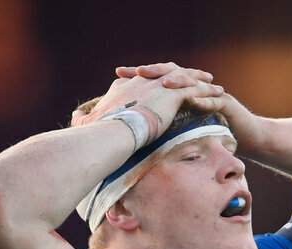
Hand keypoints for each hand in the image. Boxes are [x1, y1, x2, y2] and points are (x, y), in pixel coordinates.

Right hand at [72, 63, 222, 137]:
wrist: (113, 131)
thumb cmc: (100, 132)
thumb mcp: (88, 123)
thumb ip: (84, 119)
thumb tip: (74, 117)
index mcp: (125, 86)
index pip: (142, 80)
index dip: (153, 81)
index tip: (161, 86)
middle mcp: (143, 81)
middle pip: (166, 74)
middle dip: (181, 75)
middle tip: (193, 77)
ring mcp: (158, 84)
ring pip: (184, 79)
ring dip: (199, 80)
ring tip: (212, 82)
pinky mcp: (172, 93)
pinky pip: (195, 89)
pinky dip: (206, 90)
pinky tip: (218, 94)